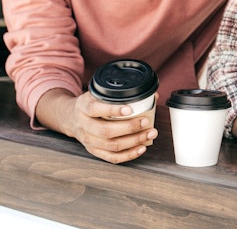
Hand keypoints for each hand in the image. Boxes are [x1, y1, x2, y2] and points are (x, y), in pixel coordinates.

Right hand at [35, 88, 157, 163]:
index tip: (130, 109)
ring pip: (111, 145)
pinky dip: (128, 155)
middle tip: (145, 122)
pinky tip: (141, 148)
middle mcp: (84, 125)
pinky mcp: (94, 151)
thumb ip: (121, 93)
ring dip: (133, 141)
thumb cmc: (92, 103)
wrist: (72, 117)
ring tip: (149, 134)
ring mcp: (88, 140)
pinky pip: (111, 157)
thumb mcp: (99, 93)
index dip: (113, 110)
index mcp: (84, 107)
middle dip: (129, 128)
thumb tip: (152, 95)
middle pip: (105, 131)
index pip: (96, 108)